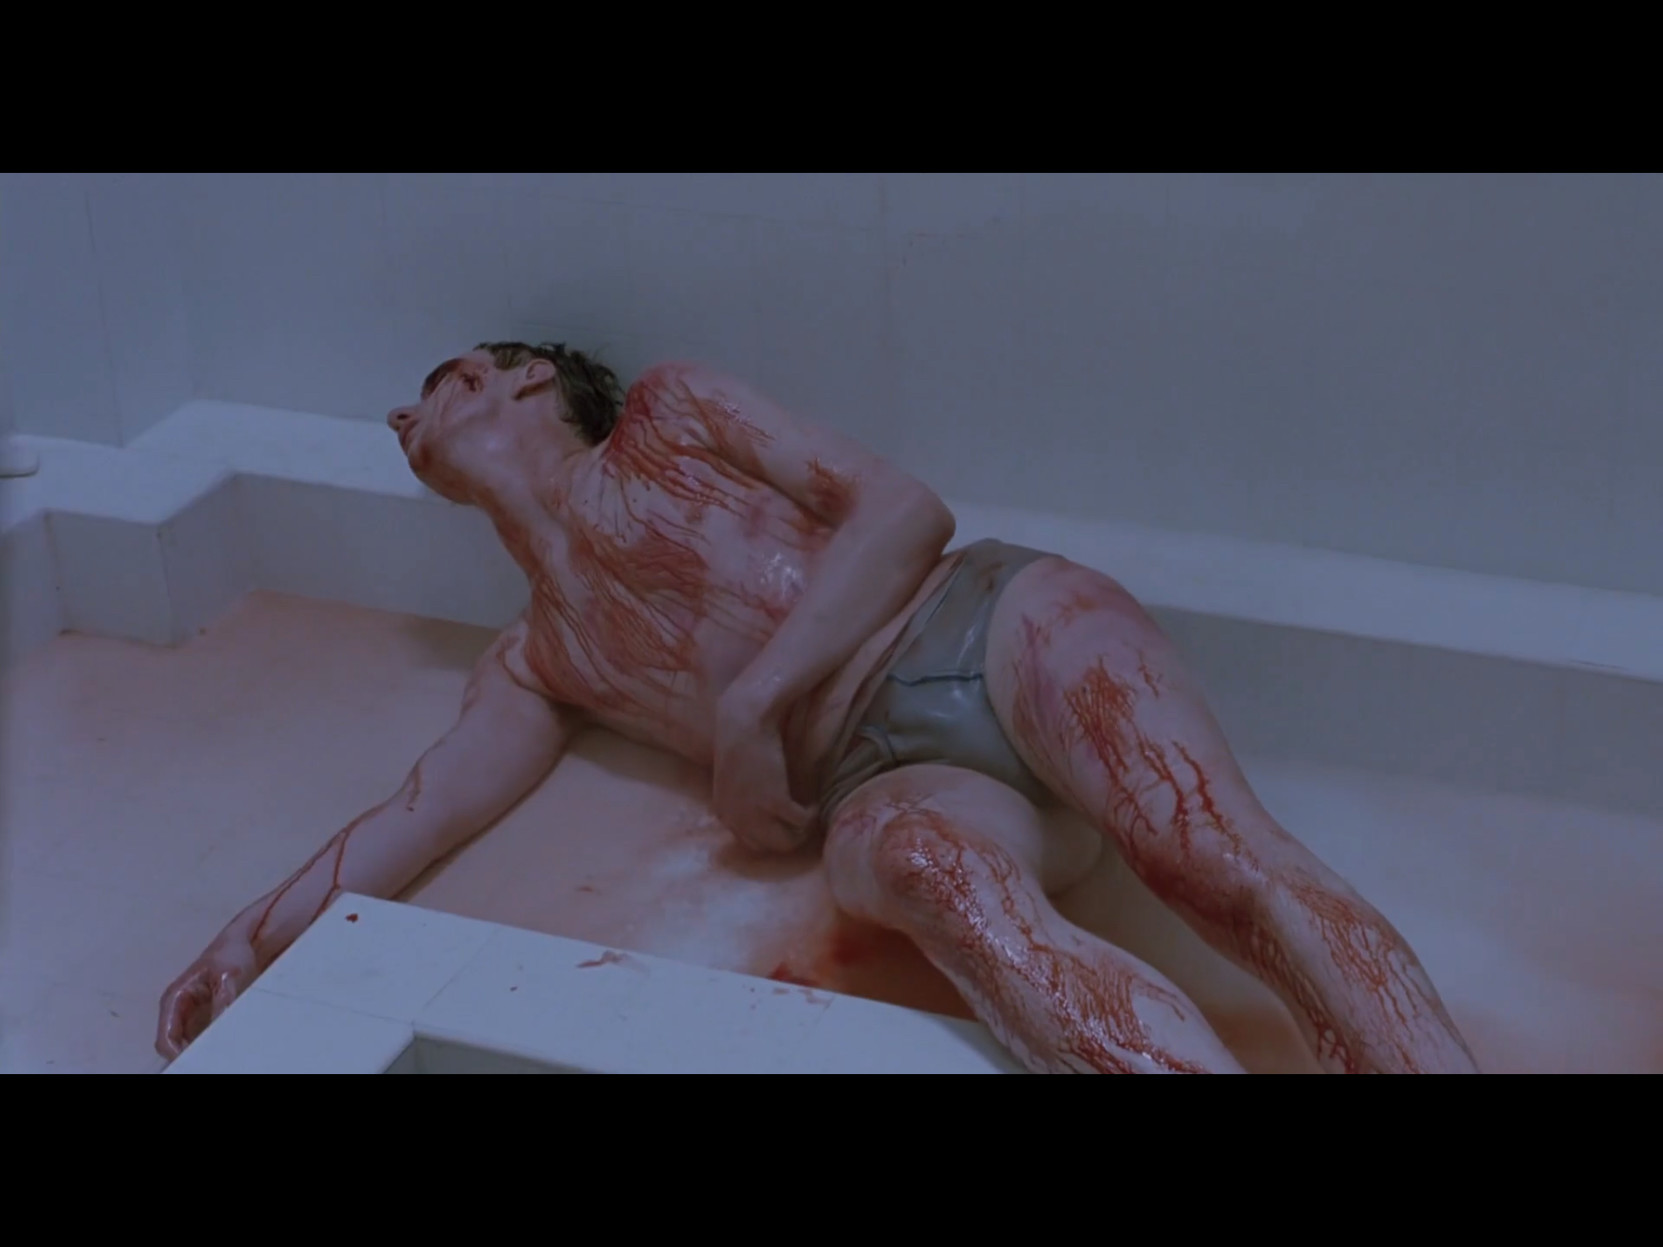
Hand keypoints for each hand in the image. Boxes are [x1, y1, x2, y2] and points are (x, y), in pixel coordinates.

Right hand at [156, 936, 259, 1059]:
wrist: (242, 943)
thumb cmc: (230, 955)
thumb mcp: (228, 976)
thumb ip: (223, 1000)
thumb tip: (219, 1025)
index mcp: (174, 999)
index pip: (166, 1037)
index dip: (177, 1054)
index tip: (196, 1061)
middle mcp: (177, 1011)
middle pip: (175, 1045)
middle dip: (190, 1055)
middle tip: (211, 1061)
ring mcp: (189, 1017)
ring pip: (188, 1045)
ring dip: (201, 1051)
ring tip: (220, 1056)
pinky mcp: (204, 1019)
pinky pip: (203, 1040)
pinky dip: (212, 1046)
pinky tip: (226, 1048)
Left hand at [712, 688, 812, 853]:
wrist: (744, 723)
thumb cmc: (739, 743)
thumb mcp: (734, 780)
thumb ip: (742, 799)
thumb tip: (760, 809)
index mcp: (725, 813)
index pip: (750, 843)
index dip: (771, 837)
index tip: (785, 827)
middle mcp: (737, 819)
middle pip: (769, 847)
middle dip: (788, 839)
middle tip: (803, 825)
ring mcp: (755, 813)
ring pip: (786, 842)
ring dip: (802, 832)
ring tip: (811, 815)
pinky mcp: (775, 803)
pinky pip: (801, 822)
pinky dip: (811, 816)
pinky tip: (815, 804)